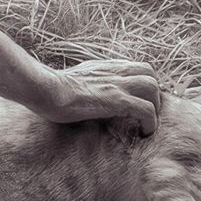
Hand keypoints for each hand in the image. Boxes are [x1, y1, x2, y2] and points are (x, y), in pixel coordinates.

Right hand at [39, 56, 162, 135]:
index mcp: (105, 67)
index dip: (144, 85)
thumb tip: (88, 92)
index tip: (140, 103)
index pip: (138, 67)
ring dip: (155, 108)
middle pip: (151, 73)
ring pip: (153, 87)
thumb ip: (88, 82)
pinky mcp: (116, 100)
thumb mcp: (75, 79)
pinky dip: (150, 122)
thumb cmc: (52, 89)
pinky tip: (142, 133)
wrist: (46, 89)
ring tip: (145, 124)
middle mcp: (114, 72)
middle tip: (145, 114)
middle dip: (154, 95)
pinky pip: (146, 109)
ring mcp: (116, 84)